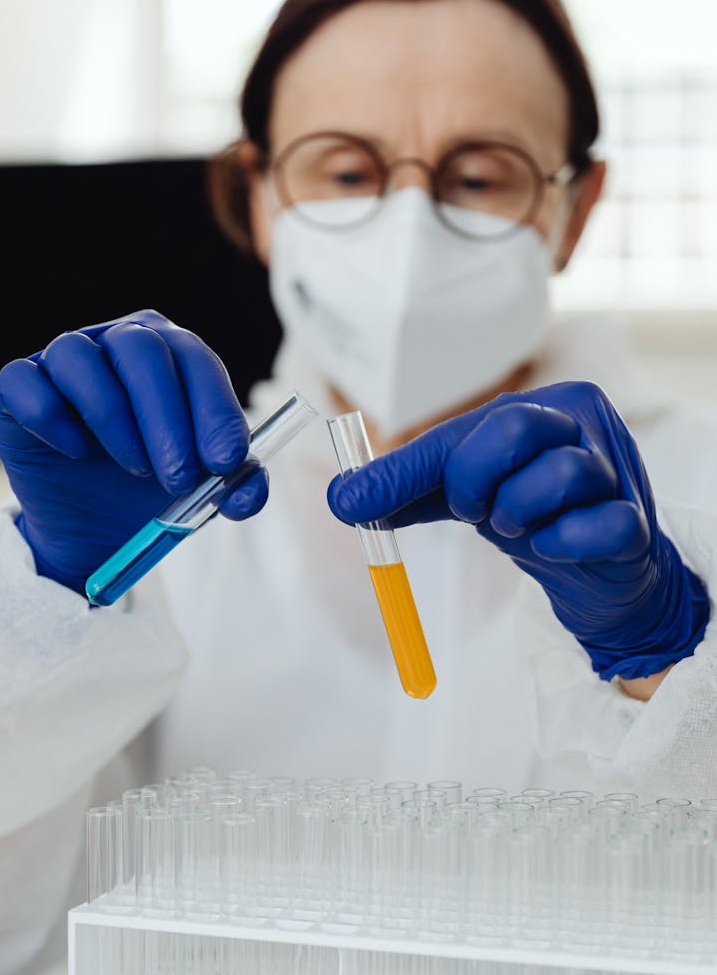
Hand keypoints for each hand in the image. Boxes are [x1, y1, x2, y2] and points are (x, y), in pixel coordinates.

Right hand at [0, 310, 267, 595]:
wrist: (95, 524)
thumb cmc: (156, 488)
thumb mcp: (203, 492)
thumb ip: (235, 487)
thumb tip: (251, 490)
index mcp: (172, 354)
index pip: (196, 360)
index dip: (214, 410)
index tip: (226, 461)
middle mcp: (118, 342)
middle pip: (141, 351)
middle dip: (168, 420)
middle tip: (179, 478)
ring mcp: (65, 359)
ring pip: (80, 357)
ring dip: (113, 418)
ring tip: (135, 468)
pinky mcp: (17, 388)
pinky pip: (27, 383)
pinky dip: (53, 418)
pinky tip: (77, 453)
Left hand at [328, 381, 708, 680]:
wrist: (598, 569)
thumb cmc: (530, 514)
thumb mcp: (460, 496)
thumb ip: (405, 491)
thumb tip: (341, 497)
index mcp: (539, 406)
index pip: (463, 428)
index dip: (405, 468)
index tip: (352, 503)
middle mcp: (582, 422)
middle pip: (516, 425)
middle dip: (475, 480)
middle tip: (476, 513)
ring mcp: (616, 469)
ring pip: (560, 475)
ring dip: (518, 514)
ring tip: (518, 527)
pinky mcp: (634, 521)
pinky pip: (598, 525)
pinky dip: (563, 543)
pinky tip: (555, 547)